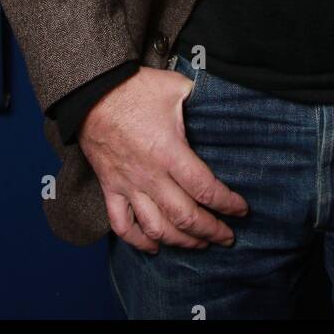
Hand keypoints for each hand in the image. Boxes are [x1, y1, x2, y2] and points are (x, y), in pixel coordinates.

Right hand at [77, 65, 248, 254]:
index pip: (205, 188)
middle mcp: (150, 175)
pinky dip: (139, 241)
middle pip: (185, 216)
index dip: (227, 203)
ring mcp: (128, 186)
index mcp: (169, 152)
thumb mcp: (176, 87)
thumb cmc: (135, 89)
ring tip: (200, 245)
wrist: (91, 94)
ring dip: (181, 242)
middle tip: (227, 237)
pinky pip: (122, 225)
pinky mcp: (110, 189)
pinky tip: (155, 247)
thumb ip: (201, 99)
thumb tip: (223, 102)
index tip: (242, 210)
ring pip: (157, 228)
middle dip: (211, 231)